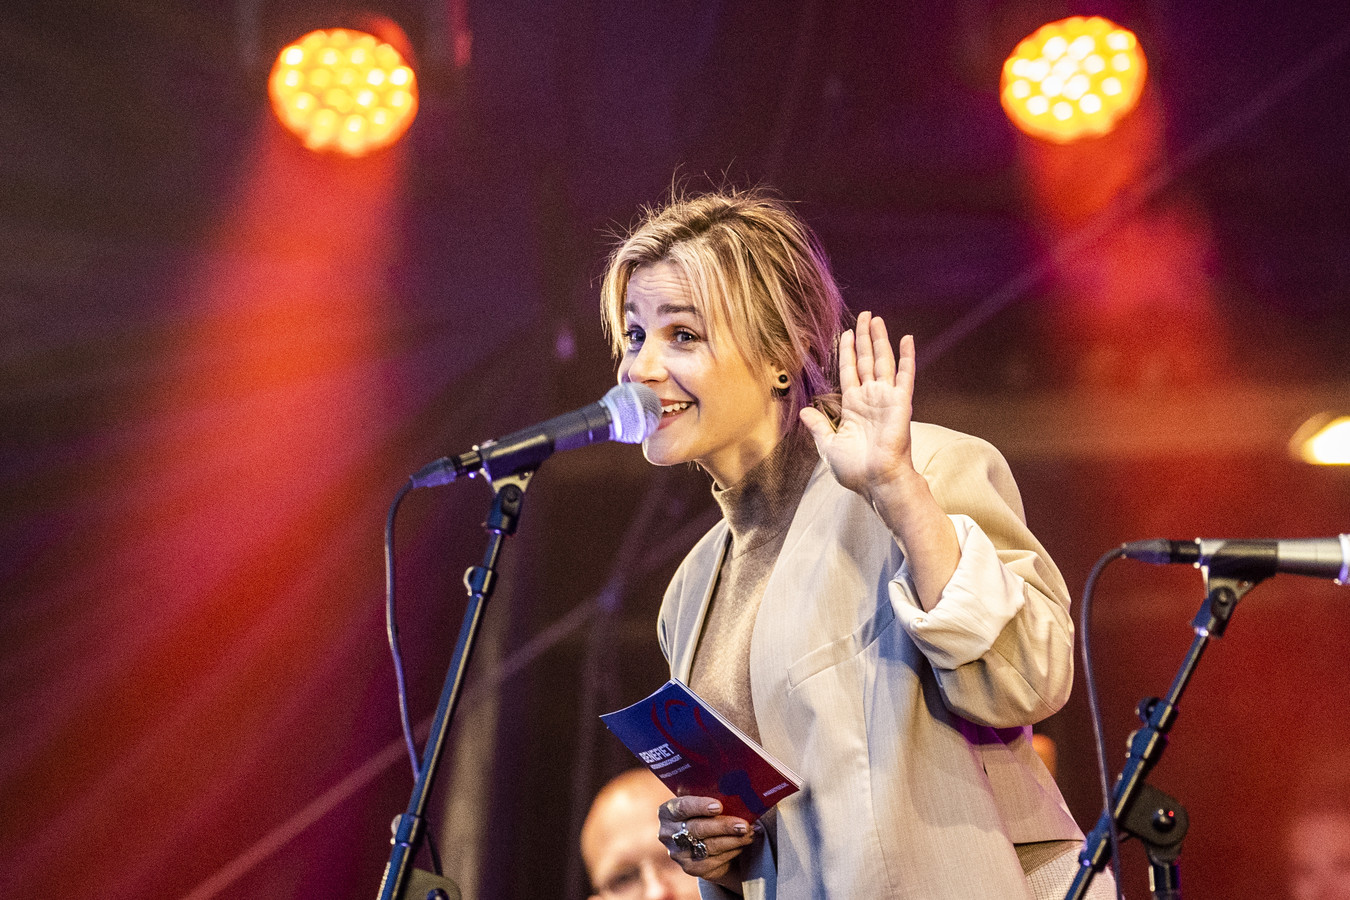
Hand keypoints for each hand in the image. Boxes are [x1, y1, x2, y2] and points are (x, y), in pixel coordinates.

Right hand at [658, 795, 754, 889]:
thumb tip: (738, 792)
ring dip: (733, 840)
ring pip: (709, 847)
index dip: (700, 806)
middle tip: (744, 825)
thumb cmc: (704, 813)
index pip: (682, 807)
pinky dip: (731, 852)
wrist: (702, 840)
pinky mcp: (691, 869)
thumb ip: (712, 796)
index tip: (719, 806)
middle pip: (697, 829)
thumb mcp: (702, 802)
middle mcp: (668, 834)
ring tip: (750, 833)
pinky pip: (714, 861)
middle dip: (724, 826)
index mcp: (667, 812)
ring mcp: (678, 854)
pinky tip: (742, 844)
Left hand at [799, 311, 919, 503]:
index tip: (845, 333)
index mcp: (853, 406)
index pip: (849, 371)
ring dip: (879, 340)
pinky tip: (906, 338)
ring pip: (882, 361)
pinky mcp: (901, 402)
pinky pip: (905, 375)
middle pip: (866, 360)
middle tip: (864, 316)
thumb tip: (803, 411)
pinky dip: (906, 356)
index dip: (847, 351)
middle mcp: (871, 398)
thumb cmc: (855, 469)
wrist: (877, 481)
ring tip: (876, 319)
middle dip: (864, 338)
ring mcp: (887, 398)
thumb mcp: (828, 445)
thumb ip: (818, 426)